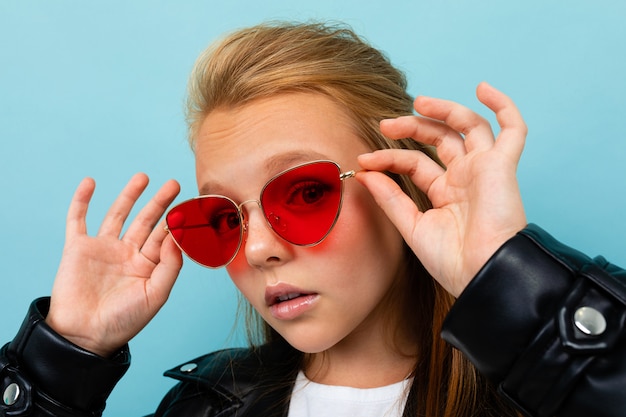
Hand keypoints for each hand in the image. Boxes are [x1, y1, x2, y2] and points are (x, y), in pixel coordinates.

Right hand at [46, 173, 181, 356]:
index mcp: (147, 266)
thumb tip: (178, 235)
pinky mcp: (78, 249)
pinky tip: (90, 183)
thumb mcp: (156, 294)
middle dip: (159, 202)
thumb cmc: (123, 321)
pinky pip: (78, 220)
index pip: (165, 237)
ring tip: (143, 177)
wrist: (84, 336)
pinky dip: (82, 201)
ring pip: (118, 215)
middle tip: (174, 184)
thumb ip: (170, 265)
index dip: (177, 222)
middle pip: (146, 221)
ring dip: (129, 196)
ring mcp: (102, 249)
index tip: (190, 205)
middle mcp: (127, 254)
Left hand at [357, 82, 526, 296]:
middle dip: (413, 127)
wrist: (481, 276)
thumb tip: (364, 173)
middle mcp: (465, 178)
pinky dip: (504, 107)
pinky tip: (483, 89)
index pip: (415, 163)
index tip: (365, 161)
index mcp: (445, 193)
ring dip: (445, 110)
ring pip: (468, 126)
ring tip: (418, 103)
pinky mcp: (503, 166)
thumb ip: (389, 198)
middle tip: (386, 124)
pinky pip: (513, 130)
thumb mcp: (412, 227)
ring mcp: (485, 169)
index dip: (389, 158)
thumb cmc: (452, 261)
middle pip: (440, 139)